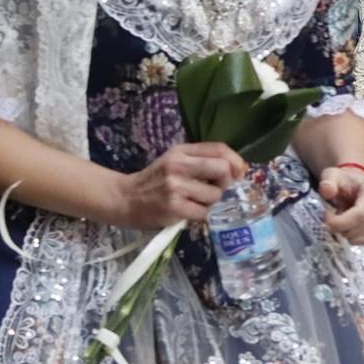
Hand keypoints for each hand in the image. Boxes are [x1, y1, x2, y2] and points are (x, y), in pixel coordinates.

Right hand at [105, 142, 245, 228]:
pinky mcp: (174, 208)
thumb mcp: (174, 162)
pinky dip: (201, 215)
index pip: (219, 148)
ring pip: (215, 195)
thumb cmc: (154, 181)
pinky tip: (188, 212)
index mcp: (180, 151)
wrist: (124, 199)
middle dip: (226, 182)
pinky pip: (204, 213)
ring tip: (195, 202)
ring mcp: (176, 187)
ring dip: (211, 203)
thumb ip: (202, 161)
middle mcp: (178, 165)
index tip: (240, 172)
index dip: (236, 161)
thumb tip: (239, 169)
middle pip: (223, 169)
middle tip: (216, 190)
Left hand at [318, 166, 363, 243]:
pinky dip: (350, 237)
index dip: (340, 221)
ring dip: (344, 232)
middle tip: (329, 220)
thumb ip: (328, 182)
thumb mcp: (332, 175)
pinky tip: (348, 226)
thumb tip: (327, 191)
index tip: (325, 219)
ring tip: (341, 219)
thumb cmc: (344, 181)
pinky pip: (363, 242)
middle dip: (340, 228)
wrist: (356, 186)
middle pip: (359, 227)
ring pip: (360, 237)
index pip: (361, 214)